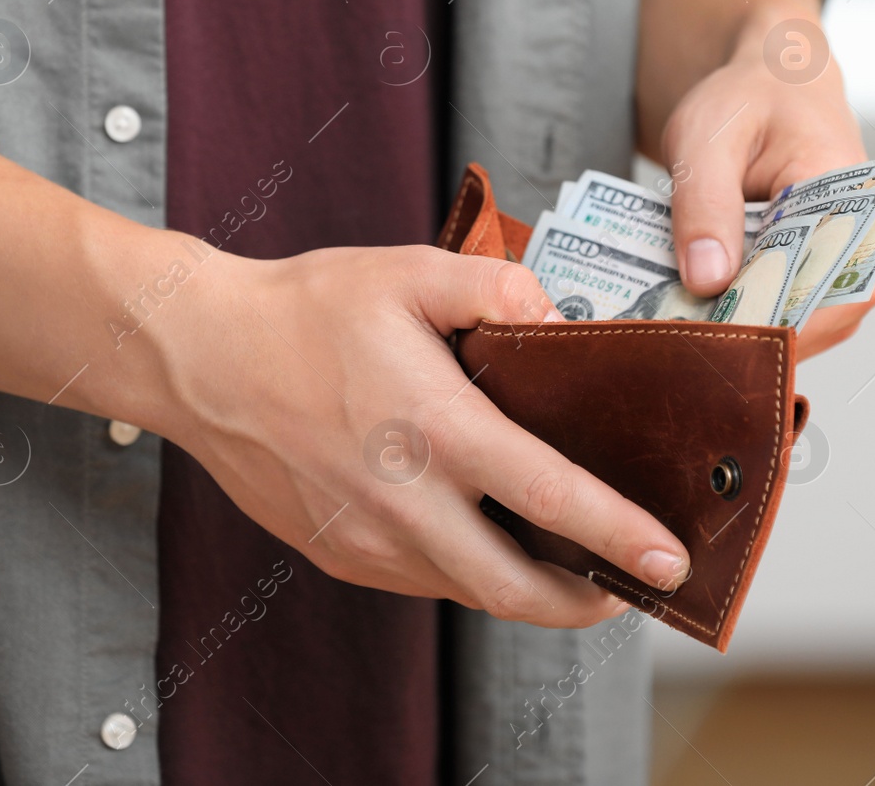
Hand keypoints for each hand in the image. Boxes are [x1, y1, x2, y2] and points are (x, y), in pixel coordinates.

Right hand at [145, 244, 691, 626]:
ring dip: (531, 590)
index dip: (622, 537)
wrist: (201, 357)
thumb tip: (560, 320)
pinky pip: (425, 581)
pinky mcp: (341, 556)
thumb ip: (498, 288)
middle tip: (632, 587)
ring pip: (470, 591)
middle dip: (588, 602)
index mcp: (436, 432)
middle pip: (518, 589)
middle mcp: (404, 504)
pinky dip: (472, 574)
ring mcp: (368, 542)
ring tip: (573, 564)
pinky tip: (491, 540)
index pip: (553, 501)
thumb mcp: (410, 271)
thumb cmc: (306, 310)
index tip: (673, 560)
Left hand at [662, 3, 874, 359]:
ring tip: (681, 332)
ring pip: (802, 330)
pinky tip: (696, 319)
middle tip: (676, 342)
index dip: (765, 317)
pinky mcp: (817, 280)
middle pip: (815, 318)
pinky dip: (743, 322)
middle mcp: (861, 241)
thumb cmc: (746, 100)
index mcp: (846, 195)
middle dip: (745, 333)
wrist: (770, 86)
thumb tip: (708, 281)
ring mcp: (843, 267)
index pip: (821, 282)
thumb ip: (705, 203)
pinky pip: (787, 318)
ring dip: (742, 334)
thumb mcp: (707, 137)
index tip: (704, 332)